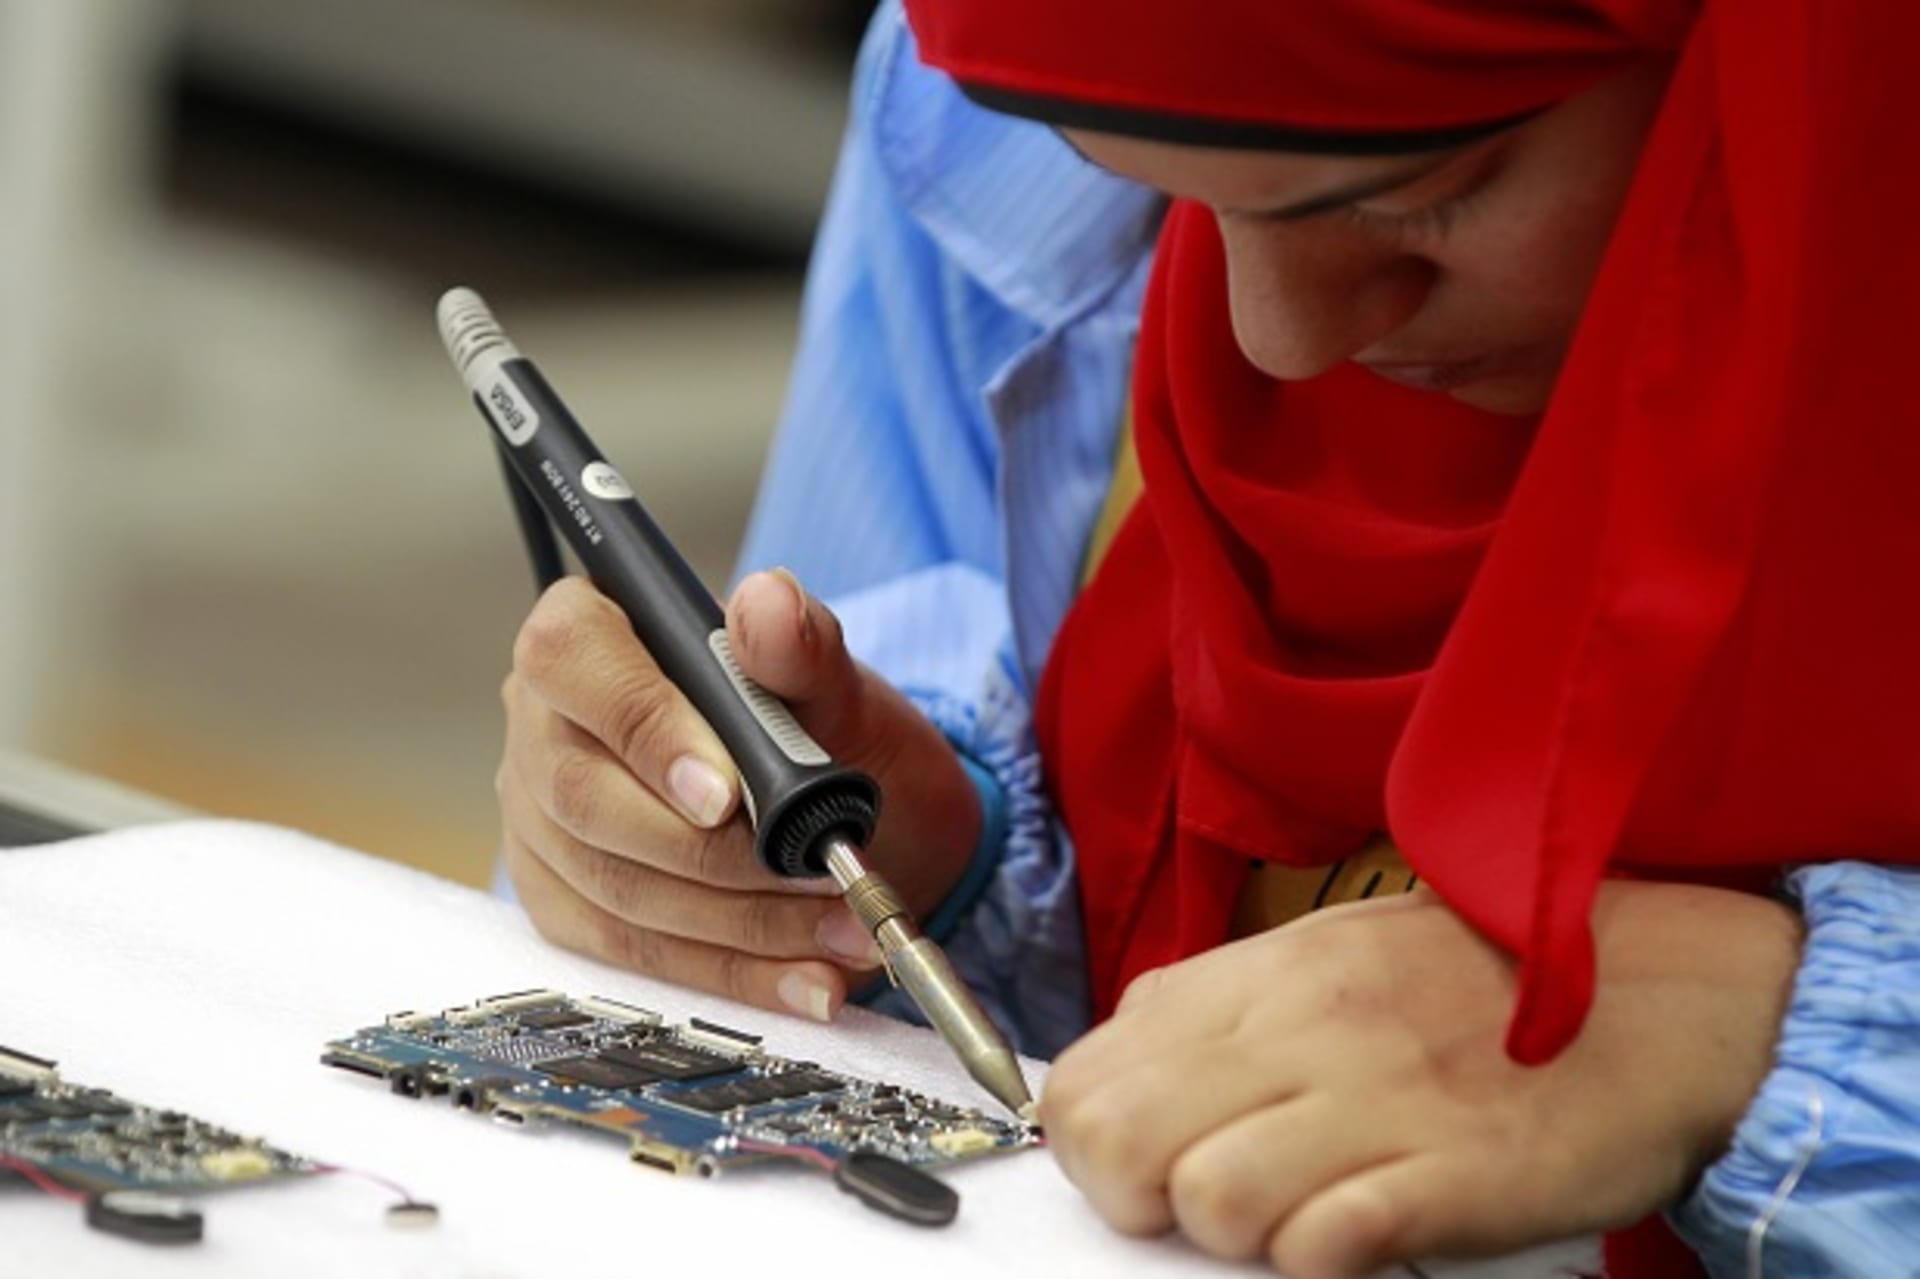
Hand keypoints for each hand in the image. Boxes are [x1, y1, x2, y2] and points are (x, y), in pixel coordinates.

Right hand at [497, 569, 979, 1021]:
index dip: (643, 729)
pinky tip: (804, 980)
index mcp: (590, 634)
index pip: (574, 661)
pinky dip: (728, 973)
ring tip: (838, 930)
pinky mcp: (566, 902)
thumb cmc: (823, 727)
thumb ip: (802, 642)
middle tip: (810, 873)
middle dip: (710, 853)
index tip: (727, 794)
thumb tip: (770, 605)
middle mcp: (544, 725)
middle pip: (585, 795)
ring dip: (737, 921)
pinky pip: (631, 954)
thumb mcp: (834, 678)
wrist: (846, 809)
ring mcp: (543, 820)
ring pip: (613, 885)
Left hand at [1040, 881, 1803, 1277]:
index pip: (1084, 1077)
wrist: (1663, 984)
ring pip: (1208, 1199)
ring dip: (1233, 1235)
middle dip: (1134, 1202)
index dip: (1090, 1145)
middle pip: (1115, 1140)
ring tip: (1295, 1219)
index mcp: (1257, 978)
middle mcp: (1299, 1027)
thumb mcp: (1328, 956)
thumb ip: (1220, 1012)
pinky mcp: (1455, 1172)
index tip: (1141, 1170)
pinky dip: (1321, 1258)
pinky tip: (1359, 1236)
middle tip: (1198, 1213)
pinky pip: (1327, 1241)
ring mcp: (1376, 1097)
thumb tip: (1126, 1080)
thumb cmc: (1480, 979)